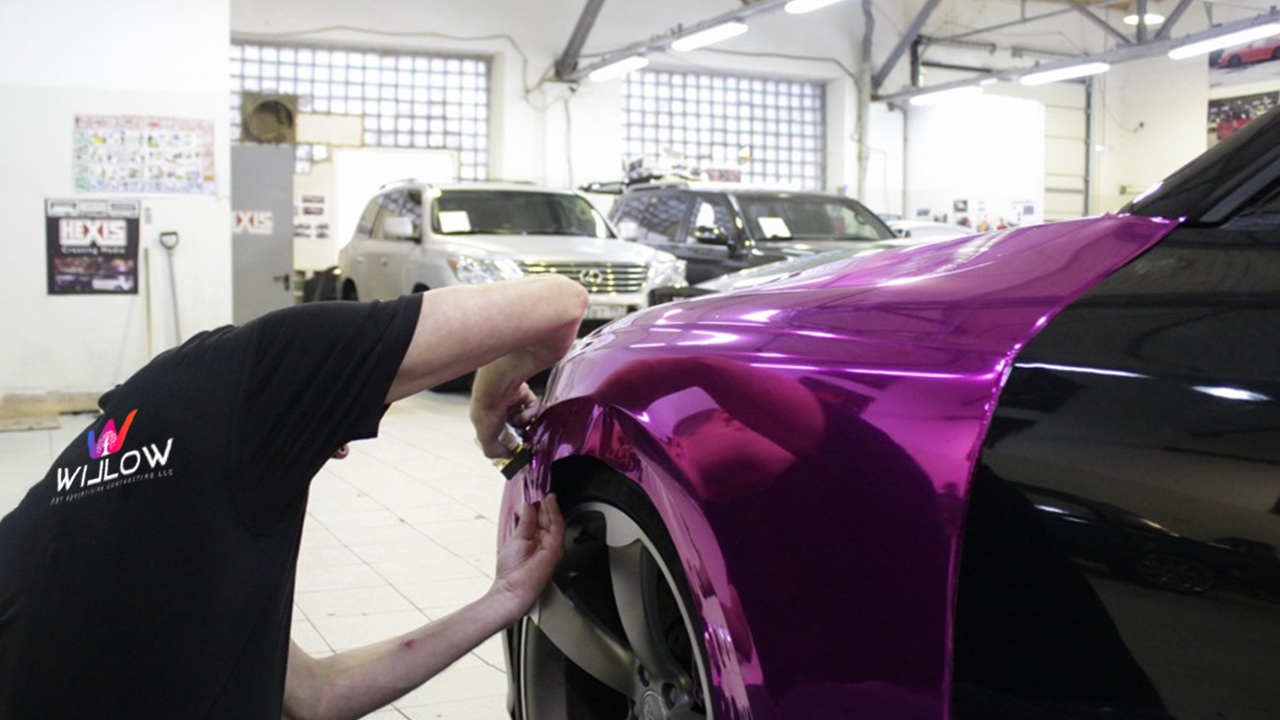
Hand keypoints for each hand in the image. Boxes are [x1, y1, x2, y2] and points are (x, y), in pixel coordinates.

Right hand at [473, 382, 538, 458]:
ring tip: (520, 423)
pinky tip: (523, 414)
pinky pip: (532, 406)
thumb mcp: (486, 439)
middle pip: (517, 426)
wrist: (496, 391)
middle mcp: (501, 410)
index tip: (515, 449)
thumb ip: (494, 451)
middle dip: (520, 433)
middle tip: (523, 438)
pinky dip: (530, 412)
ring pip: (526, 417)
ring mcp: (513, 401)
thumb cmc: (486, 412)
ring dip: (524, 423)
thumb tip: (506, 456)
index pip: (501, 433)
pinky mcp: (524, 394)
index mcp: (489, 419)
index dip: (509, 441)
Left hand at [489, 495, 564, 621]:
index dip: (538, 505)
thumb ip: (525, 522)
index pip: (540, 519)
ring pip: (554, 520)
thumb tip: (529, 506)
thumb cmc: (511, 572)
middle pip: (548, 518)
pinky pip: (557, 526)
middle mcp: (545, 542)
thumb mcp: (516, 539)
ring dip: (550, 505)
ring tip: (546, 493)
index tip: (534, 492)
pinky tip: (550, 502)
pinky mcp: (555, 548)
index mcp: (535, 540)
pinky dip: (554, 513)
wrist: (512, 589)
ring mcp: (551, 546)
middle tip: (541, 488)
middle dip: (544, 503)